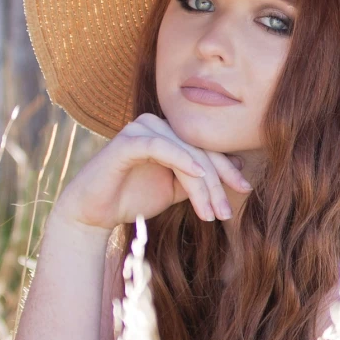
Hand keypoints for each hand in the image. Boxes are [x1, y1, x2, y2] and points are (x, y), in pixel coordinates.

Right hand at [52, 113, 252, 229]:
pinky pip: (160, 146)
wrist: (94, 214)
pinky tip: (197, 176)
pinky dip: (181, 159)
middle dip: (217, 183)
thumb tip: (237, 166)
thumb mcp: (176, 189)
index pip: (205, 149)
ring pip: (185, 152)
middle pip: (199, 151)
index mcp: (169, 134)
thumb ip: (200, 177)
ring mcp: (141, 130)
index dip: (227, 169)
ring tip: (211, 213)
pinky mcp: (127, 140)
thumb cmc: (133, 199)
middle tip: (227, 212)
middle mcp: (157, 126)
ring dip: (202, 185)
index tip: (245, 190)